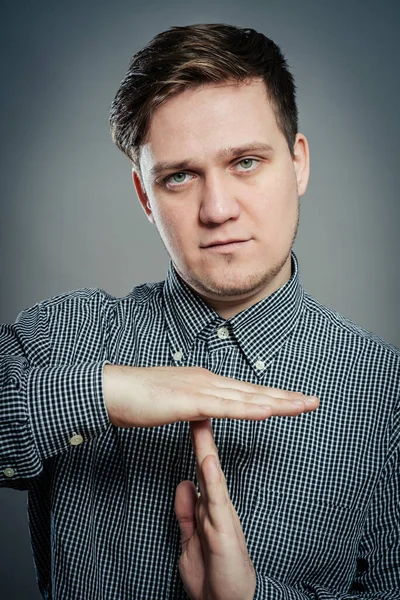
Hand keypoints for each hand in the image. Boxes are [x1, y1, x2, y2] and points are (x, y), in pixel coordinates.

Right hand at [103, 364, 318, 427]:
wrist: (112, 390)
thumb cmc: (137, 398)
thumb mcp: (172, 402)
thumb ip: (192, 406)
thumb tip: (204, 414)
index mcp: (204, 381)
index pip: (244, 391)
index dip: (271, 395)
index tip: (293, 399)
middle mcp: (208, 380)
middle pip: (253, 391)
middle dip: (286, 396)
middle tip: (313, 401)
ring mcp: (200, 388)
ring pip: (247, 397)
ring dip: (279, 401)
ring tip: (304, 405)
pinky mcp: (190, 400)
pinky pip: (226, 407)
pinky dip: (251, 409)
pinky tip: (270, 410)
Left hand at [175, 419, 255, 599]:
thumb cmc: (212, 574)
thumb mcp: (191, 538)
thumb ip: (186, 511)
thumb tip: (184, 483)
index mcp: (209, 504)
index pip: (200, 464)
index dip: (195, 440)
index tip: (188, 415)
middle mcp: (217, 503)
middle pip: (207, 461)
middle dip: (202, 432)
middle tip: (196, 403)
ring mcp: (221, 513)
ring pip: (212, 474)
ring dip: (206, 447)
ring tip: (201, 420)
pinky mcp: (223, 528)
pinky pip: (216, 499)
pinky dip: (211, 479)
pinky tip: (206, 460)